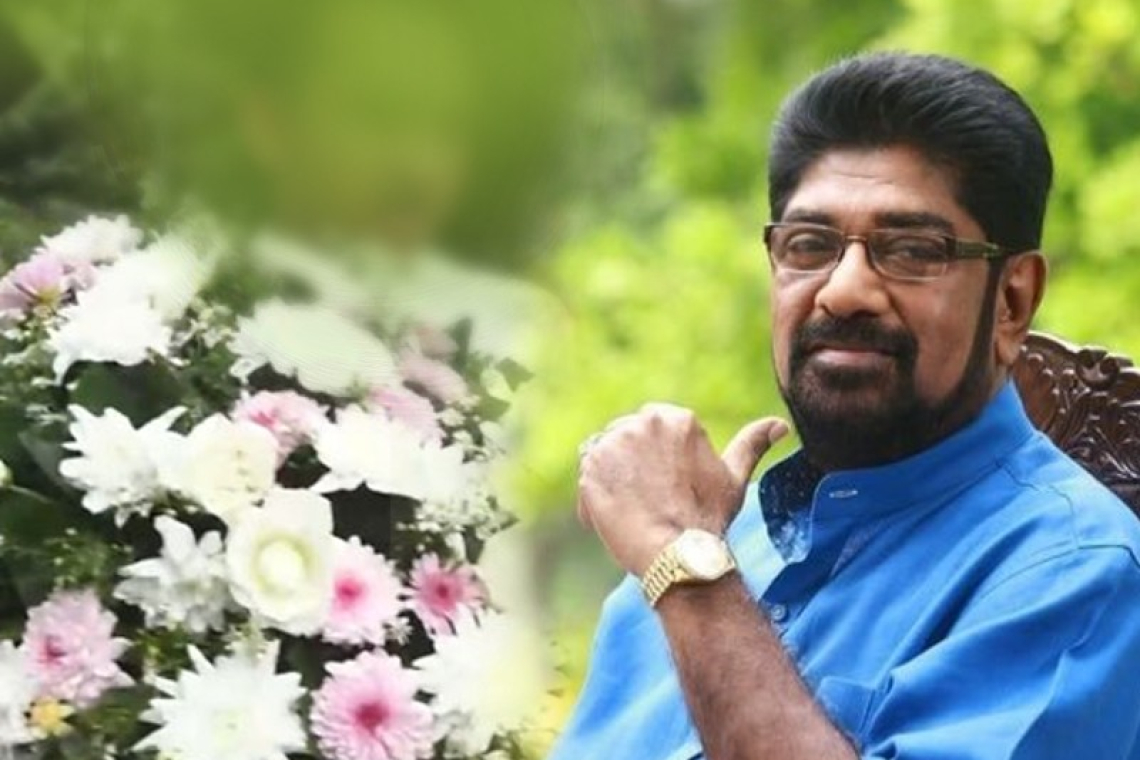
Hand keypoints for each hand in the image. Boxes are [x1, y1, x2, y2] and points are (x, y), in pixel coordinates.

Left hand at [577, 403, 788, 574]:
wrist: (677, 555)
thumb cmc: (708, 519)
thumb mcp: (733, 478)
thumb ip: (752, 445)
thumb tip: (780, 426)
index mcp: (676, 419)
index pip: (653, 428)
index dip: (656, 459)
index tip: (664, 484)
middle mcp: (642, 423)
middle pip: (627, 438)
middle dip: (633, 466)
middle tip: (648, 501)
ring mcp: (614, 443)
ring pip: (607, 455)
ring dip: (615, 479)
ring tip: (634, 511)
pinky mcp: (590, 467)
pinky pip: (588, 475)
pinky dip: (596, 496)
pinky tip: (616, 519)